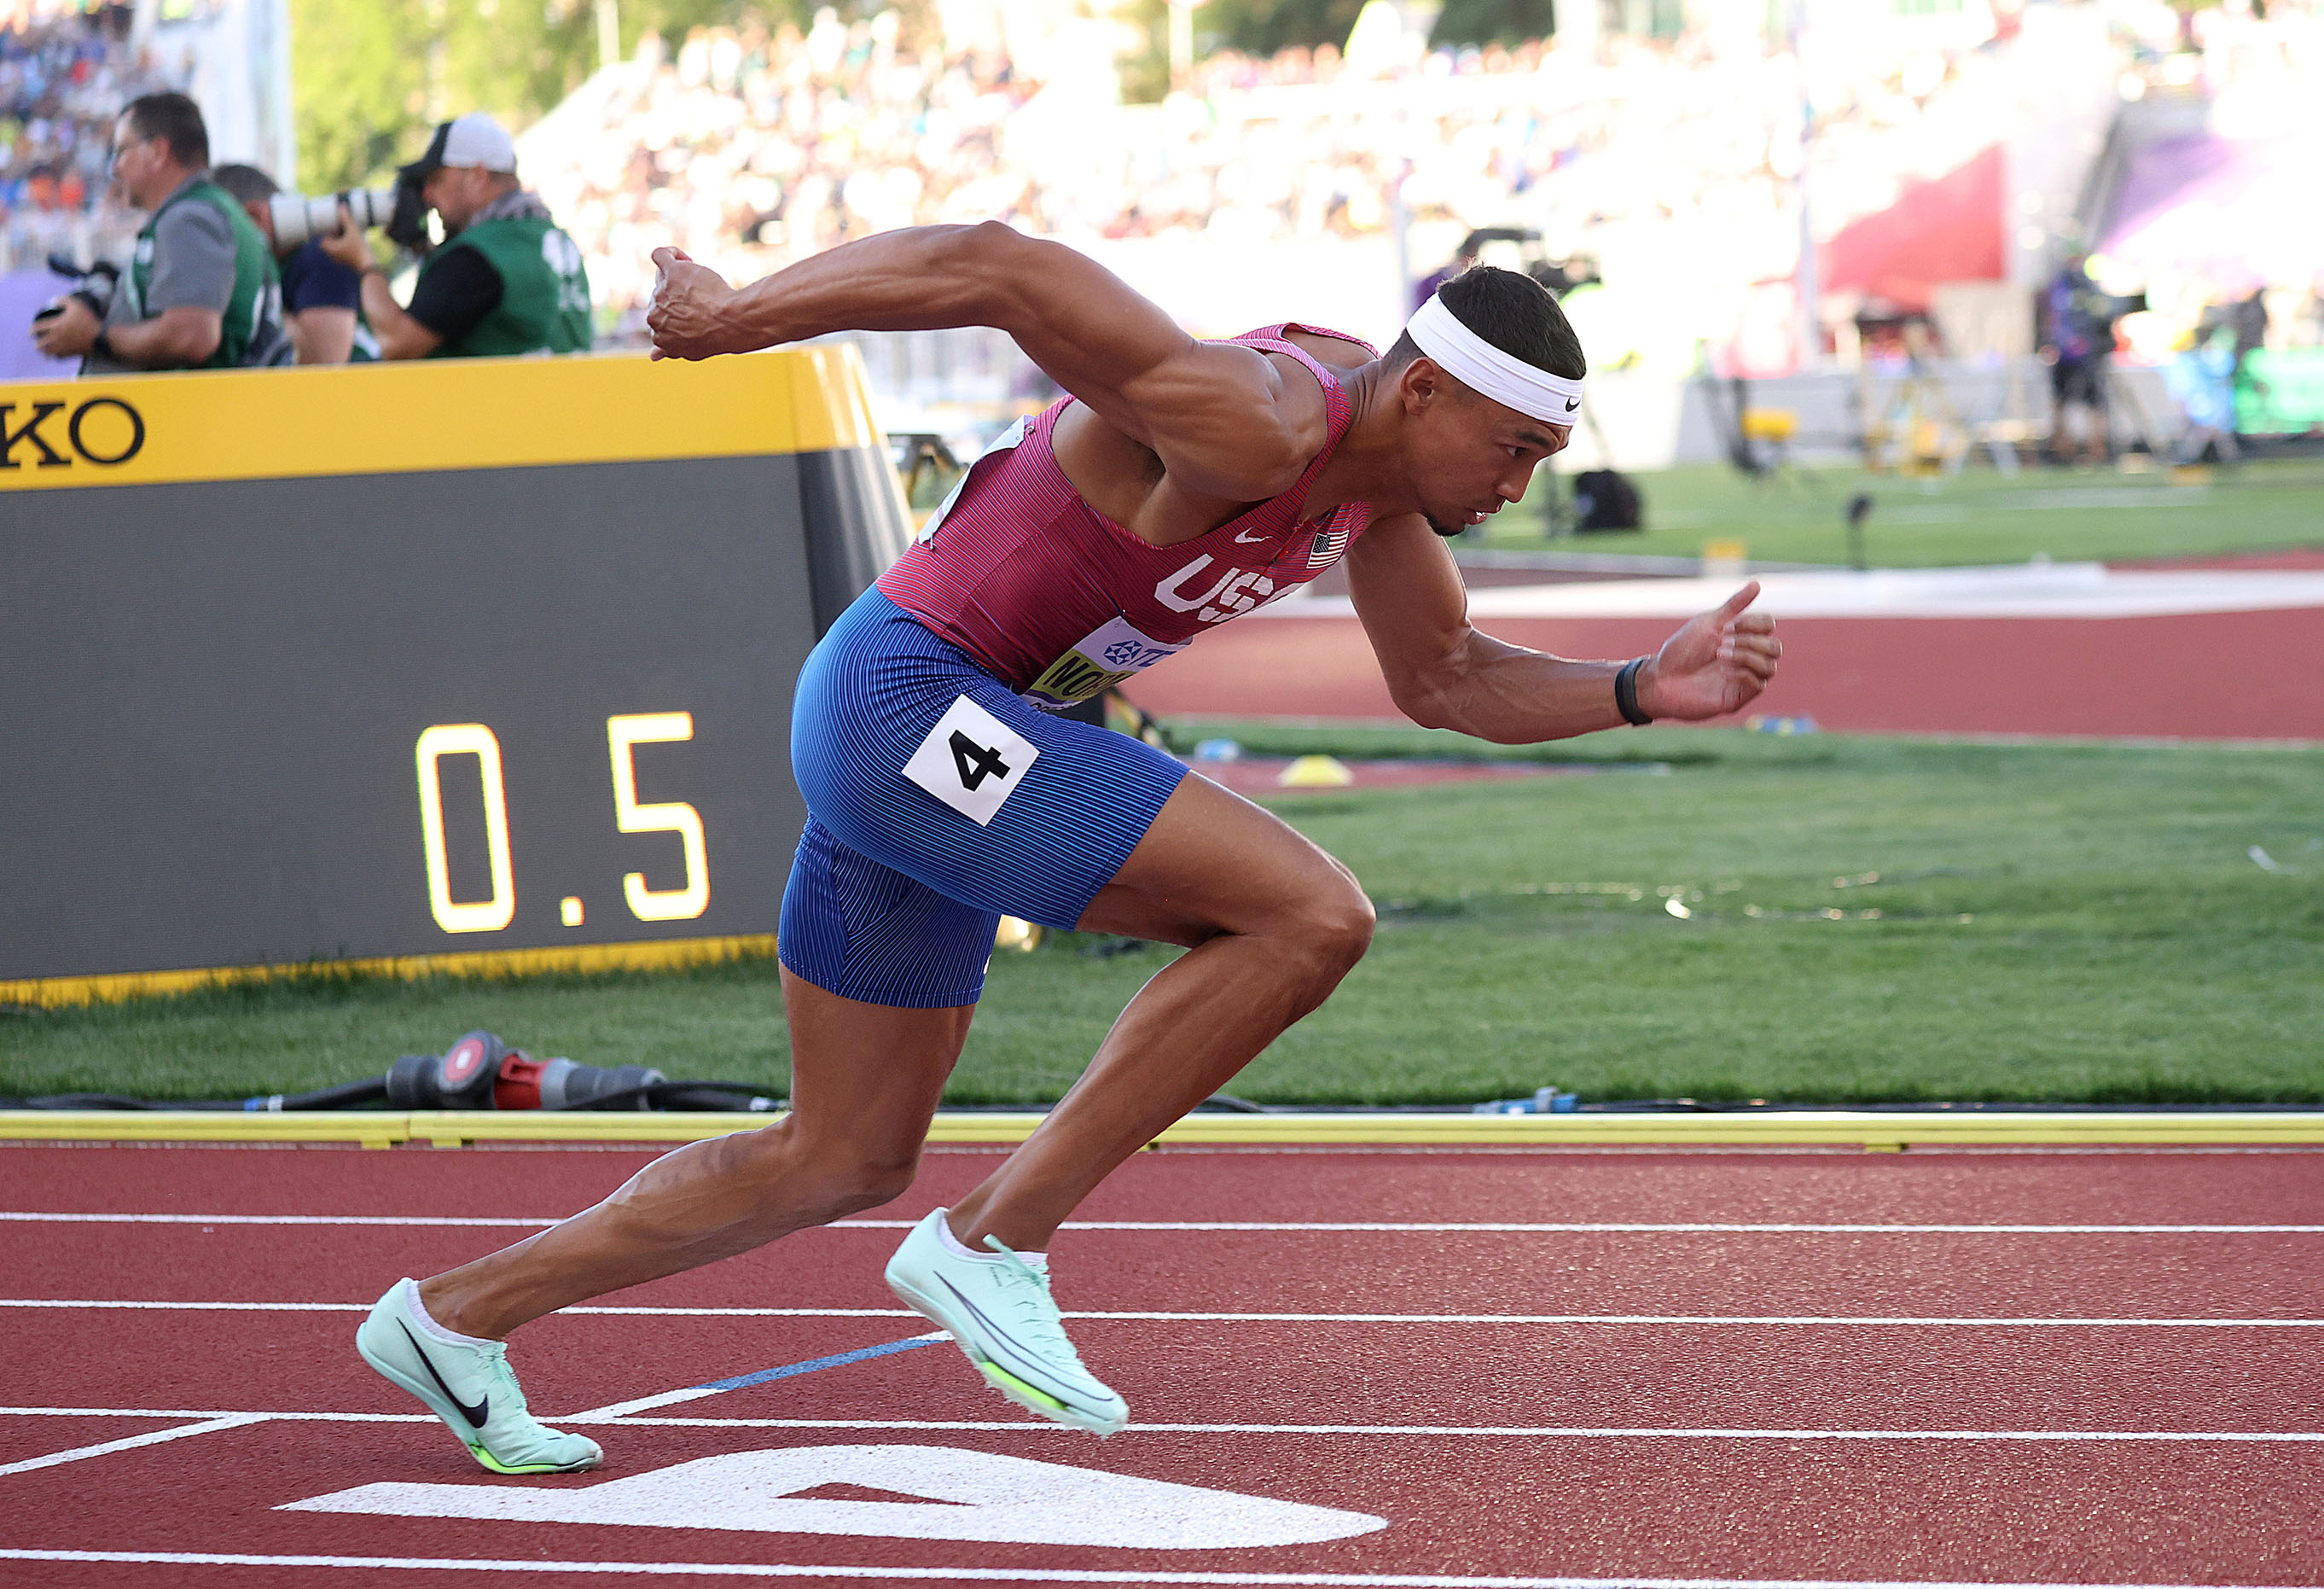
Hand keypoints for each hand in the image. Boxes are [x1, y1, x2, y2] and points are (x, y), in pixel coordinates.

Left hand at [31, 295, 99, 358]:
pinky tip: (57, 355)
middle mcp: (57, 337)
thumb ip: (63, 300)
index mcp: (56, 325)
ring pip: (48, 352)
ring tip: (44, 351)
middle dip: (37, 344)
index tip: (31, 332)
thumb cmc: (88, 320)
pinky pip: (59, 357)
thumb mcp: (77, 305)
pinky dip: (56, 356)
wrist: (100, 337)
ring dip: (45, 352)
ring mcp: (64, 346)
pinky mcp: (71, 353)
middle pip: (41, 344)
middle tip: (37, 343)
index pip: (38, 328)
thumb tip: (53, 300)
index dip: (32, 330)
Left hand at [318, 204, 370, 272]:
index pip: (324, 237)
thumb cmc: (360, 249)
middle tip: (344, 228)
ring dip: (342, 240)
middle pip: (331, 242)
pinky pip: (344, 252)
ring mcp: (340, 260)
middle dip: (337, 234)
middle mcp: (333, 255)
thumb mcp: (353, 231)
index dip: (330, 231)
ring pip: (338, 247)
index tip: (336, 226)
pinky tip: (356, 242)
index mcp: (329, 248)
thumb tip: (341, 206)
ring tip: (351, 233)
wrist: (370, 267)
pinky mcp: (348, 262)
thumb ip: (346, 219)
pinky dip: (347, 246)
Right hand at [646, 246, 742, 360]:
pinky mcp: (671, 273)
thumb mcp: (691, 349)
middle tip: (703, 298)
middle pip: (661, 295)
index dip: (678, 311)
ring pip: (664, 277)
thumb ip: (670, 349)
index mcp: (657, 335)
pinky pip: (660, 256)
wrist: (730, 323)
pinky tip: (683, 258)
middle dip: (679, 295)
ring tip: (702, 283)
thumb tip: (653, 356)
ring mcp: (660, 293)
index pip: (660, 316)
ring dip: (681, 277)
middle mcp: (653, 314)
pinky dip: (670, 254)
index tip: (697, 312)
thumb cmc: (715, 336)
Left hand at [1637, 581, 1779, 720]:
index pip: (1768, 625)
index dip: (1754, 623)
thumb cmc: (1681, 650)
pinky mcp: (1738, 697)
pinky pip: (1759, 684)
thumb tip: (1757, 583)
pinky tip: (1724, 671)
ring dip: (1746, 657)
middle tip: (1722, 642)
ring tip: (1719, 655)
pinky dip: (1744, 673)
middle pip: (1775, 647)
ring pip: (1770, 666)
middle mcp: (1746, 658)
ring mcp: (1743, 678)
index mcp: (1740, 637)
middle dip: (1751, 641)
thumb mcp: (1708, 623)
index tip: (1727, 626)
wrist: (1661, 679)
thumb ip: (1734, 605)